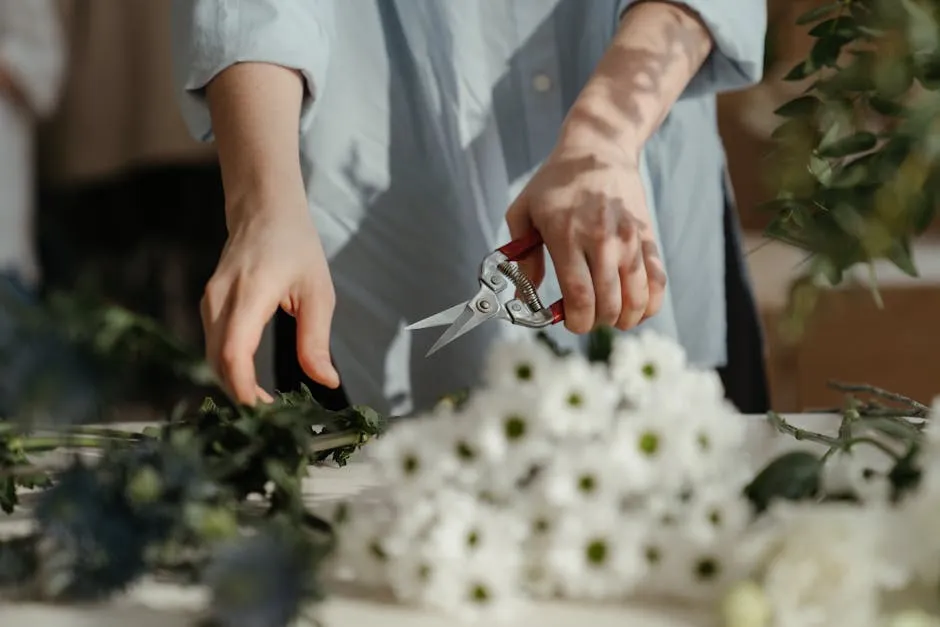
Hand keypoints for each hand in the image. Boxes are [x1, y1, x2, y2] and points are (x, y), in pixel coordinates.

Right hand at [201, 191, 339, 405]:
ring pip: (211, 357)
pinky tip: (252, 382)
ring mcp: (209, 301)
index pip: (233, 352)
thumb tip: (325, 381)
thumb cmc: (295, 245)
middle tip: (272, 418)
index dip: (243, 388)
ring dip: (234, 384)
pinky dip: (229, 369)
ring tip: (266, 405)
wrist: (263, 209)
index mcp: (250, 293)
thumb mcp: (318, 292)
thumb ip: (316, 340)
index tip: (266, 411)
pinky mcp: (208, 305)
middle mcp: (220, 299)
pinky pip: (213, 346)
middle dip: (240, 396)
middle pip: (217, 362)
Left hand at [505, 141, 665, 333]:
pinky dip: (650, 304)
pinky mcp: (648, 237)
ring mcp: (630, 239)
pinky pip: (658, 281)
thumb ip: (522, 256)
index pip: (579, 295)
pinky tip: (637, 309)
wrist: (598, 147)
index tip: (570, 322)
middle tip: (586, 317)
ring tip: (611, 315)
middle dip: (597, 322)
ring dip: (624, 319)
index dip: (577, 320)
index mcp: (567, 235)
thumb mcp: (523, 211)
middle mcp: (602, 240)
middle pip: (609, 303)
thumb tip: (526, 297)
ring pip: (637, 298)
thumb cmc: (555, 183)